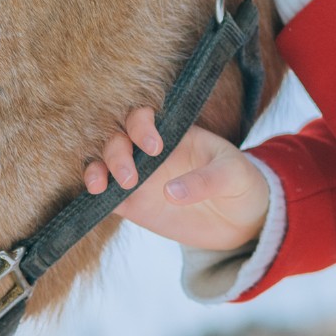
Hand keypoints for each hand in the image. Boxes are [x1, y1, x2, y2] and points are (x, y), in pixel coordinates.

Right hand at [82, 107, 270, 251]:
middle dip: (116, 151)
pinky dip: (94, 193)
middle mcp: (150, 151)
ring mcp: (139, 176)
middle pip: (117, 136)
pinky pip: (105, 195)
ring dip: (96, 168)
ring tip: (101, 185)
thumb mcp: (232, 175)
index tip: (154, 146)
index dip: (141, 124)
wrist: (242, 220)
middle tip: (130, 177)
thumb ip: (204, 181)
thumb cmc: (240, 183)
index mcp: (174, 133)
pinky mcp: (132, 204)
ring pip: (104, 162)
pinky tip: (93, 196)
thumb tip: (170, 193)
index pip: (145, 115)